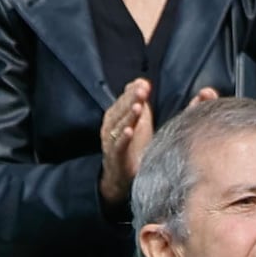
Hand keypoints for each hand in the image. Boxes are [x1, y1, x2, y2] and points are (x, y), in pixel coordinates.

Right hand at [95, 75, 156, 212]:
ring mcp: (111, 141)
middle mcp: (111, 126)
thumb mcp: (137, 121)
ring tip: (138, 107)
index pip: (124, 100)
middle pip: (121, 110)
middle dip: (131, 99)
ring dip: (128, 115)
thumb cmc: (132, 146)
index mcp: (116, 116)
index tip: (144, 84)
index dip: (133, 92)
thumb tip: (142, 81)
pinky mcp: (116, 156)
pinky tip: (130, 131)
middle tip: (142, 90)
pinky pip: (119, 145)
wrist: (120, 175)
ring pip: (120, 125)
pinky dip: (124, 138)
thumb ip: (139, 101)